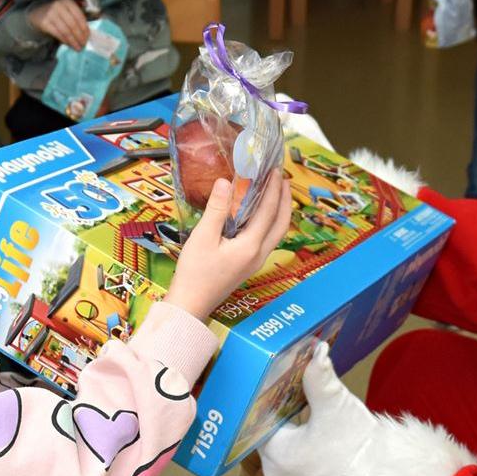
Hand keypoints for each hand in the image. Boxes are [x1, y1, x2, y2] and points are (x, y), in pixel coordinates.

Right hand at [30, 0, 89, 49]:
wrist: (38, 13)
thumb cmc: (58, 13)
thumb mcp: (68, 10)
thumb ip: (78, 18)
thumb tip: (88, 34)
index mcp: (68, 2)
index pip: (80, 17)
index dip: (85, 29)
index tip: (88, 38)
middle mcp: (59, 6)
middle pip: (73, 25)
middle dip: (80, 37)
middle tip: (83, 45)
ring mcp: (50, 14)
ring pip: (66, 31)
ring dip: (73, 41)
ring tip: (77, 47)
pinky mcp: (44, 22)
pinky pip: (57, 34)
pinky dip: (65, 40)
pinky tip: (69, 44)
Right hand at [165, 172, 291, 317]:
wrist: (191, 304)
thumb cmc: (194, 273)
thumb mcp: (202, 237)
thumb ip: (216, 209)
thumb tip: (225, 182)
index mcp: (251, 246)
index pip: (269, 211)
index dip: (273, 189)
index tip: (275, 170)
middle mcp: (259, 254)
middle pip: (282, 224)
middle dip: (285, 200)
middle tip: (283, 179)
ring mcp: (255, 261)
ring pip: (277, 233)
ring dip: (280, 212)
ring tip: (276, 194)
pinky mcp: (249, 265)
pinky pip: (268, 239)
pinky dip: (270, 223)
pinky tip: (259, 216)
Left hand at [262, 344, 378, 475]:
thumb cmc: (356, 449)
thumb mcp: (336, 405)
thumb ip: (320, 377)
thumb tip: (317, 349)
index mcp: (274, 454)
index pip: (262, 421)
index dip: (274, 403)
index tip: (284, 388)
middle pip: (273, 439)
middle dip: (287, 421)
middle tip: (299, 401)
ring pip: (286, 456)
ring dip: (296, 441)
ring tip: (311, 422)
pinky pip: (298, 474)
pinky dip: (306, 460)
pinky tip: (321, 447)